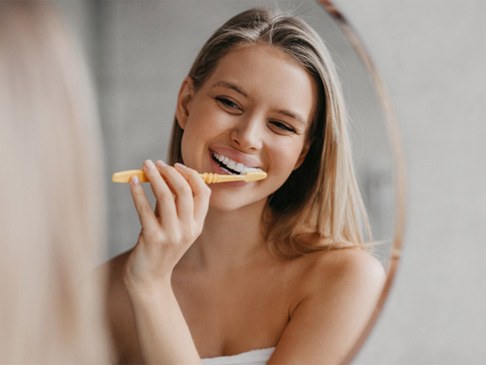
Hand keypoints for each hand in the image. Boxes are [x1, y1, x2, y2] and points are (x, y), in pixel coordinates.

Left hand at [124, 159, 210, 291]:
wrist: (150, 279)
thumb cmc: (160, 247)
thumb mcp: (174, 226)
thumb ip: (173, 204)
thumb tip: (165, 174)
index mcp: (197, 225)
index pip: (203, 193)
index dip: (191, 175)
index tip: (176, 165)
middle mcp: (188, 230)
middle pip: (185, 191)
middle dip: (171, 172)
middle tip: (157, 163)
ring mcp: (171, 235)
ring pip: (165, 196)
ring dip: (155, 176)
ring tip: (145, 165)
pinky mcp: (152, 239)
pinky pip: (144, 209)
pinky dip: (137, 192)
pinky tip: (132, 182)